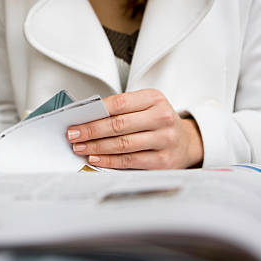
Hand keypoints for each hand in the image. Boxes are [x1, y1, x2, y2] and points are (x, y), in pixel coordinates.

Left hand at [66, 89, 203, 168]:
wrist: (187, 142)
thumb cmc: (158, 122)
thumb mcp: (145, 106)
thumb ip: (121, 110)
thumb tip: (87, 117)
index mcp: (155, 99)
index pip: (119, 103)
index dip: (95, 113)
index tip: (76, 120)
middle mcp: (162, 118)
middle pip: (119, 125)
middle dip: (91, 131)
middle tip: (73, 135)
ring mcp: (164, 140)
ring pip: (123, 145)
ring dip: (96, 147)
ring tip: (80, 148)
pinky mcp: (163, 161)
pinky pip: (130, 161)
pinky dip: (109, 161)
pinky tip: (96, 159)